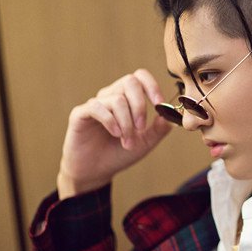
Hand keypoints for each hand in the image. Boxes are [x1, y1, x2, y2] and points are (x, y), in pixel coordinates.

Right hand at [57, 70, 172, 198]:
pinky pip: (97, 107)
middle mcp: (110, 97)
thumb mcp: (145, 143)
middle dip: (140, 105)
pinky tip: (115, 134)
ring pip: (117, 99)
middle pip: (130, 81)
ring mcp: (95, 104)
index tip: (160, 105)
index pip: (139, 77)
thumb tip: (171, 115)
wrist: (95, 173)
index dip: (152, 86)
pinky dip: (110, 121)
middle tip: (141, 128)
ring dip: (126, 122)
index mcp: (126, 99)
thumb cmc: (118, 155)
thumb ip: (159, 129)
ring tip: (127, 141)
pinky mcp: (80, 114)